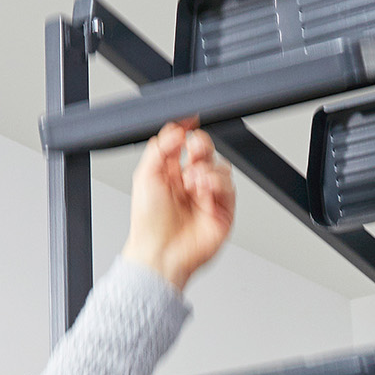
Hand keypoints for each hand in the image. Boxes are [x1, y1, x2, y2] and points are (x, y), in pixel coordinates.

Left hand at [123, 120, 234, 290]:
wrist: (160, 252)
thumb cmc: (148, 224)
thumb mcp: (144, 176)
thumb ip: (159, 148)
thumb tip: (176, 130)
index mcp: (171, 174)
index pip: (184, 145)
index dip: (188, 131)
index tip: (190, 122)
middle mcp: (191, 184)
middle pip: (206, 151)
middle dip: (201, 145)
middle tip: (193, 150)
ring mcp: (208, 197)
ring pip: (221, 167)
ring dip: (207, 170)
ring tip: (193, 183)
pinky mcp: (223, 211)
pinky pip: (230, 187)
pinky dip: (217, 184)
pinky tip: (203, 191)